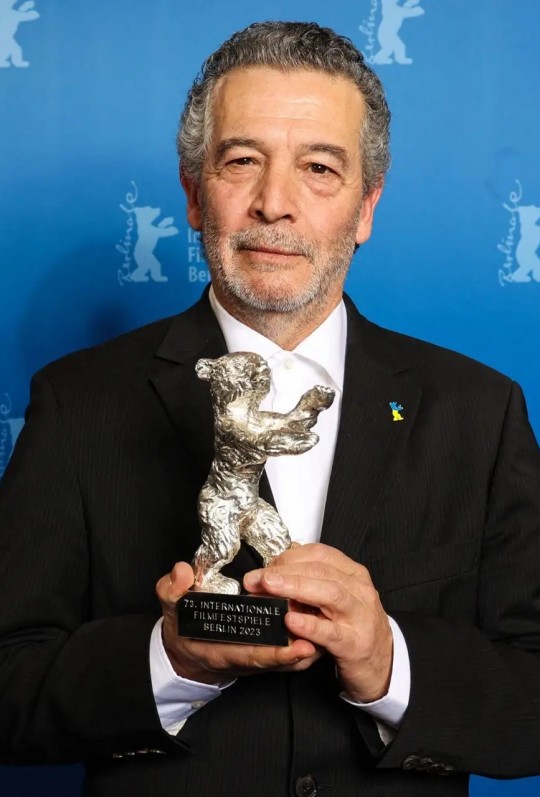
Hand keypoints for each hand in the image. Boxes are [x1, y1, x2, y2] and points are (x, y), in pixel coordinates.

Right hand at [156, 562, 321, 684]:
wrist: (187, 643)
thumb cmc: (182, 627)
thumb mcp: (171, 607)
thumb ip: (172, 591)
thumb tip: (181, 573)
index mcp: (223, 649)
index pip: (254, 654)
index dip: (277, 654)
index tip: (299, 647)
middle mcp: (246, 655)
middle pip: (279, 658)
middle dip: (303, 651)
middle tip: (324, 638)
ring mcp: (258, 652)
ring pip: (289, 654)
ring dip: (309, 644)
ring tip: (327, 629)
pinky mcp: (268, 647)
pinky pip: (291, 647)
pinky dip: (306, 637)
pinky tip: (319, 620)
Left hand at [243, 544, 392, 702]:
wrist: (382, 663)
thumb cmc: (354, 627)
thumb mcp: (335, 598)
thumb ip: (312, 581)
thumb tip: (280, 565)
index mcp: (352, 574)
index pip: (319, 554)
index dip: (289, 557)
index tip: (265, 567)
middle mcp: (359, 590)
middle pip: (321, 571)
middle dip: (285, 572)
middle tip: (258, 578)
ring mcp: (360, 617)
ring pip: (330, 594)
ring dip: (296, 588)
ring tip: (270, 588)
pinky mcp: (356, 645)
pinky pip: (332, 632)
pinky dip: (310, 625)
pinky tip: (291, 621)